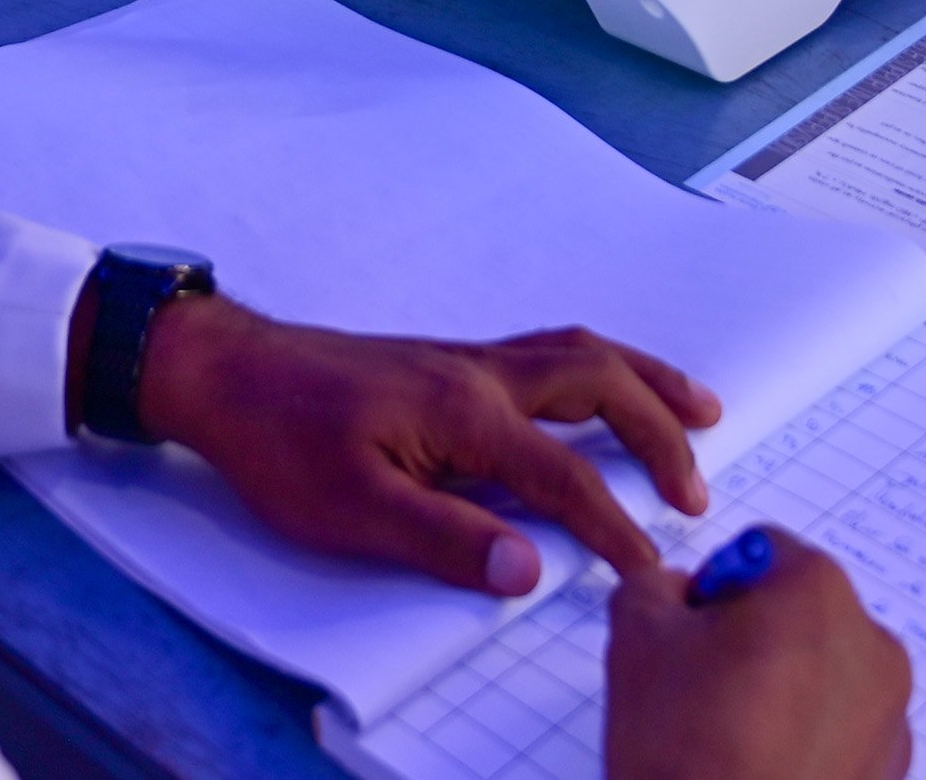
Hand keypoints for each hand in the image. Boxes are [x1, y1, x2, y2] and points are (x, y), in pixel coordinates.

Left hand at [136, 300, 721, 595]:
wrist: (227, 372)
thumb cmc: (281, 443)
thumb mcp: (351, 510)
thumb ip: (444, 540)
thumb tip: (529, 572)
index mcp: (465, 413)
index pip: (565, 477)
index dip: (614, 529)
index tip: (651, 574)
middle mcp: (479, 372)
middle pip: (599, 385)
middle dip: (659, 433)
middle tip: (698, 489)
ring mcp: (465, 359)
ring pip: (581, 353)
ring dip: (645, 380)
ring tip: (698, 408)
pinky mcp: (448, 361)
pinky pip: (551, 350)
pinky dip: (601, 366)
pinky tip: (606, 386)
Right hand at [604, 532, 911, 779]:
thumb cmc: (684, 747)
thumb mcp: (636, 634)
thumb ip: (652, 585)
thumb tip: (670, 590)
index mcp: (816, 591)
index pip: (760, 553)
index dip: (714, 588)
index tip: (692, 631)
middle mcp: (871, 643)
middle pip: (800, 613)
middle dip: (754, 638)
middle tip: (704, 686)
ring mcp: (890, 712)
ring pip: (823, 671)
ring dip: (783, 687)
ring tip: (731, 735)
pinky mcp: (889, 768)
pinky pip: (843, 728)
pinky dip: (808, 736)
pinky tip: (761, 764)